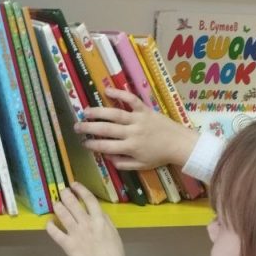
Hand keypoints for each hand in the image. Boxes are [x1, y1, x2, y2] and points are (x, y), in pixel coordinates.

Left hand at [46, 183, 125, 255]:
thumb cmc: (114, 254)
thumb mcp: (114, 233)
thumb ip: (105, 221)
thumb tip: (98, 211)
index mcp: (99, 220)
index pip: (89, 199)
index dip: (80, 189)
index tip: (74, 185)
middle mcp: (86, 223)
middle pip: (73, 203)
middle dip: (65, 194)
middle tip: (62, 191)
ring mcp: (75, 233)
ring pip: (62, 214)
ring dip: (57, 206)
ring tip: (55, 203)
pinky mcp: (67, 244)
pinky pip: (55, 233)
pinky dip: (50, 226)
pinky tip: (49, 222)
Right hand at [74, 86, 199, 169]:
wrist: (179, 144)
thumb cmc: (160, 156)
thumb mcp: (142, 166)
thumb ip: (124, 163)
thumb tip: (108, 158)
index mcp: (131, 148)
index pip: (107, 147)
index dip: (93, 145)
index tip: (83, 143)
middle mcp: (132, 133)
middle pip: (107, 129)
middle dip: (89, 128)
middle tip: (76, 127)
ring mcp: (138, 119)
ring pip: (115, 114)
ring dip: (98, 112)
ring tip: (85, 111)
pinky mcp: (145, 109)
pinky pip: (131, 99)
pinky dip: (120, 93)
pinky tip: (107, 90)